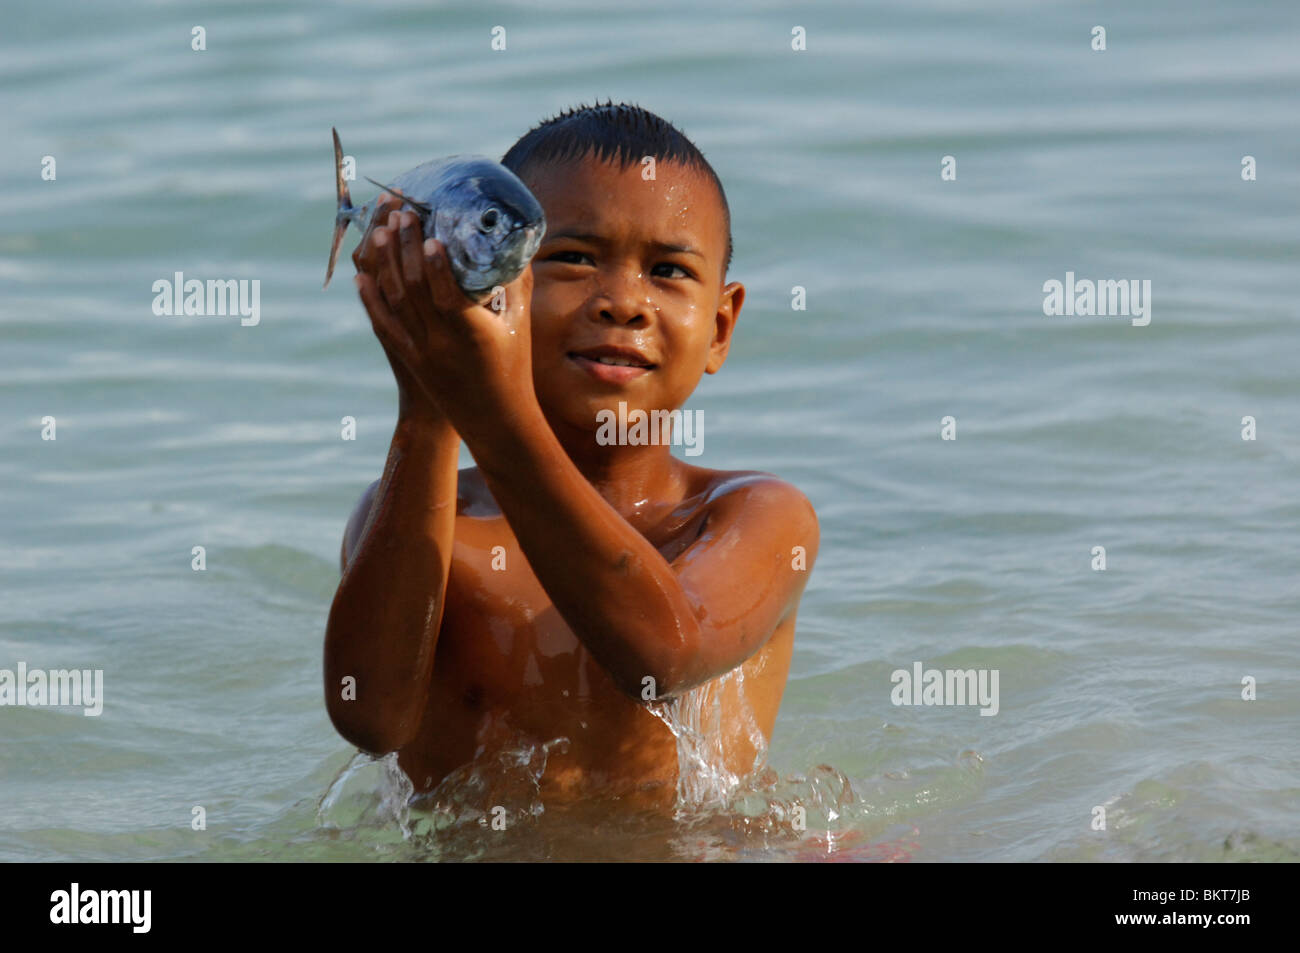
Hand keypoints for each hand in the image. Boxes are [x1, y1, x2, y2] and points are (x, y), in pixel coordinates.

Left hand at [353, 207, 534, 440]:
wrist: (495, 420)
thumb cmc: (514, 368)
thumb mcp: (519, 324)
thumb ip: (515, 283)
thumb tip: (514, 241)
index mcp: (471, 336)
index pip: (445, 296)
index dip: (434, 266)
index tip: (429, 236)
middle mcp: (440, 344)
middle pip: (413, 290)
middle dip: (406, 248)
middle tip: (403, 213)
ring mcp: (420, 352)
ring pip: (394, 302)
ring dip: (385, 263)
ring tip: (382, 229)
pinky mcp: (409, 359)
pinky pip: (383, 324)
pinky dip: (370, 298)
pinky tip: (360, 275)